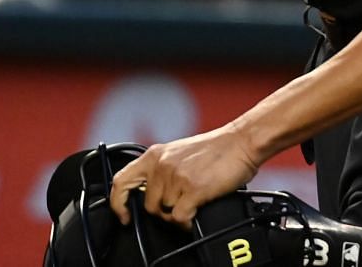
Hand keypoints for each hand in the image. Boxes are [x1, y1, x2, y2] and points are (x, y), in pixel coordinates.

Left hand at [107, 126, 260, 226]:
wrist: (243, 141)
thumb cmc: (218, 148)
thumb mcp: (180, 153)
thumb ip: (162, 169)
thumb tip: (151, 194)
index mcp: (155, 155)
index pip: (121, 181)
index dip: (118, 203)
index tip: (124, 215)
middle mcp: (161, 165)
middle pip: (148, 205)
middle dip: (162, 212)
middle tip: (178, 207)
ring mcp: (176, 177)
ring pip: (164, 212)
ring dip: (177, 214)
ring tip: (193, 203)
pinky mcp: (192, 189)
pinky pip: (179, 218)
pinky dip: (186, 221)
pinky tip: (195, 213)